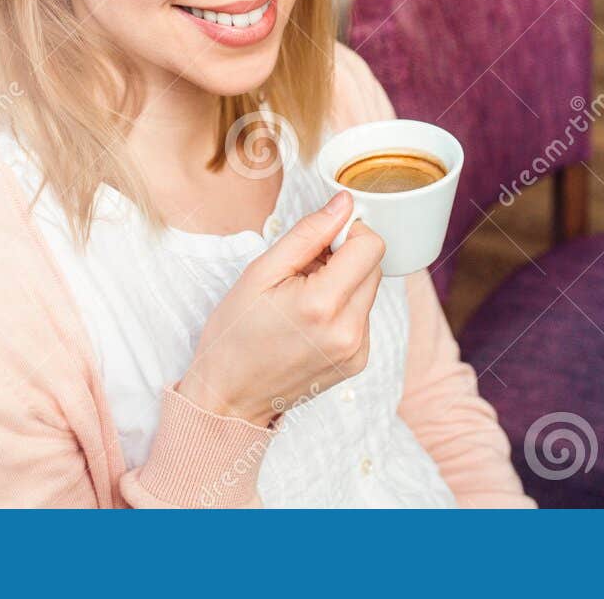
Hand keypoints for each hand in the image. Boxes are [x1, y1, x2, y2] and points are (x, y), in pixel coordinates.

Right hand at [177, 191, 384, 425]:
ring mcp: (357, 350)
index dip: (347, 233)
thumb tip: (343, 204)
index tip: (319, 242)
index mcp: (323, 305)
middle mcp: (349, 331)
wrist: (229, 398)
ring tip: (302, 298)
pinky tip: (310, 319)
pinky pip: (363, 315)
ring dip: (344, 282)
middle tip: (303, 270)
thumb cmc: (236, 335)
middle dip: (344, 257)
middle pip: (374, 265)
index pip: (371, 246)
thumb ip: (308, 233)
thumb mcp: (260, 272)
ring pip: (369, 289)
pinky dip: (343, 307)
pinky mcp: (358, 362)